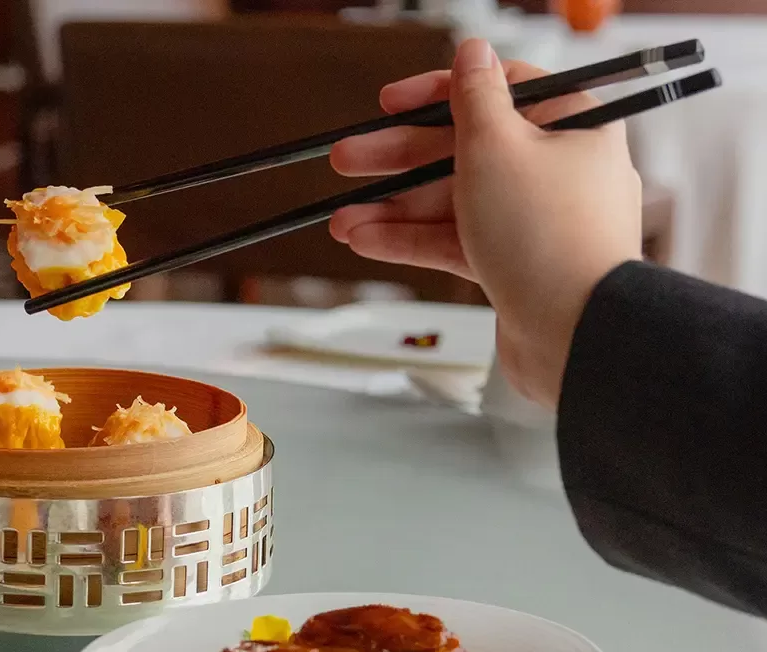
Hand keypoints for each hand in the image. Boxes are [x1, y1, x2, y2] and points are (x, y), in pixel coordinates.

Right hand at [328, 39, 642, 408]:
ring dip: (394, 208)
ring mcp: (536, 221)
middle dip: (398, 158)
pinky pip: (458, 242)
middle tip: (349, 159)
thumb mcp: (495, 146)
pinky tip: (368, 241)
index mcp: (571, 123)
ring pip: (454, 201)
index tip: (390, 103)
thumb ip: (474, 96)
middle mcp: (558, 168)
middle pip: (465, 149)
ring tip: (343, 219)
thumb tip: (471, 51)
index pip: (499, 89)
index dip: (437, 92)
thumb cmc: (550, 236)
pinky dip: (414, 240)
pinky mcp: (517, 265)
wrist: (576, 332)